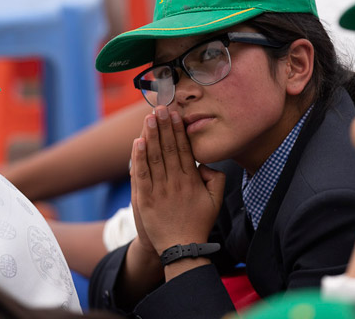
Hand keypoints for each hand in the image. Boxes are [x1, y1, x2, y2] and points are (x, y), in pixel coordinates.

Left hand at [130, 106, 225, 255]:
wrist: (181, 248)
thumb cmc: (198, 222)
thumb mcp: (216, 201)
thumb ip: (216, 179)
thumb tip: (205, 164)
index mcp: (192, 180)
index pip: (184, 149)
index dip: (179, 130)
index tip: (176, 114)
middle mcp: (176, 182)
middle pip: (169, 148)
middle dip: (164, 126)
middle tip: (160, 107)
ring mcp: (159, 191)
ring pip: (154, 157)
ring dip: (152, 135)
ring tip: (149, 118)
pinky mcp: (145, 199)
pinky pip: (141, 175)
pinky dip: (139, 158)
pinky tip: (138, 142)